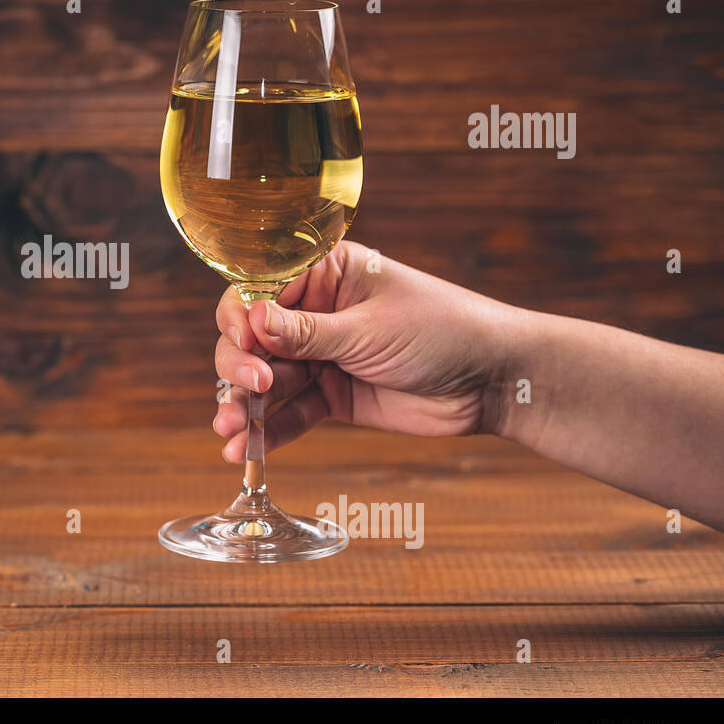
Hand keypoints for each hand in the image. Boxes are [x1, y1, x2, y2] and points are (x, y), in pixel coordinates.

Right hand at [213, 240, 520, 461]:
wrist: (493, 381)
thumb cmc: (442, 331)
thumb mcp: (369, 329)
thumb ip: (307, 333)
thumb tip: (252, 322)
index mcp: (326, 275)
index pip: (261, 288)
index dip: (242, 316)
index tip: (244, 342)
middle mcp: (315, 312)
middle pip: (252, 336)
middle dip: (241, 364)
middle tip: (252, 388)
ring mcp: (321, 356)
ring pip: (265, 379)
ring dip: (243, 405)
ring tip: (230, 431)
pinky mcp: (332, 396)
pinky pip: (291, 413)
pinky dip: (268, 432)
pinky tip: (244, 449)